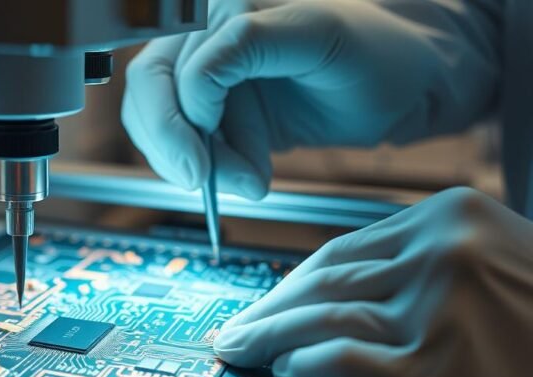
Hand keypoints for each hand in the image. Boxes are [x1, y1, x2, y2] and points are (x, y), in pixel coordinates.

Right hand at [122, 0, 492, 199]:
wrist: (405, 79)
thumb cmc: (377, 51)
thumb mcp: (318, 37)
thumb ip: (249, 45)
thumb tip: (194, 87)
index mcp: (229, 4)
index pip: (178, 65)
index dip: (186, 119)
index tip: (205, 166)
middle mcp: (206, 30)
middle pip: (149, 88)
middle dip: (171, 143)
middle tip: (202, 183)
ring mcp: (205, 67)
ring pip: (155, 118)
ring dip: (188, 160)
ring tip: (247, 180)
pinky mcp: (213, 104)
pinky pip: (180, 136)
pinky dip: (204, 164)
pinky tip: (244, 173)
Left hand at [214, 188, 532, 376]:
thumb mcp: (500, 273)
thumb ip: (430, 269)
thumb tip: (346, 291)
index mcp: (457, 218)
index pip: (346, 249)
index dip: (295, 281)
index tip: (268, 300)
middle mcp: (446, 251)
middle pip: (325, 280)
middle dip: (270, 309)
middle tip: (236, 329)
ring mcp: (441, 307)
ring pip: (323, 317)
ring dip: (269, 337)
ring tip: (241, 352)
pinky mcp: (438, 370)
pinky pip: (342, 362)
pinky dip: (304, 368)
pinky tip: (287, 374)